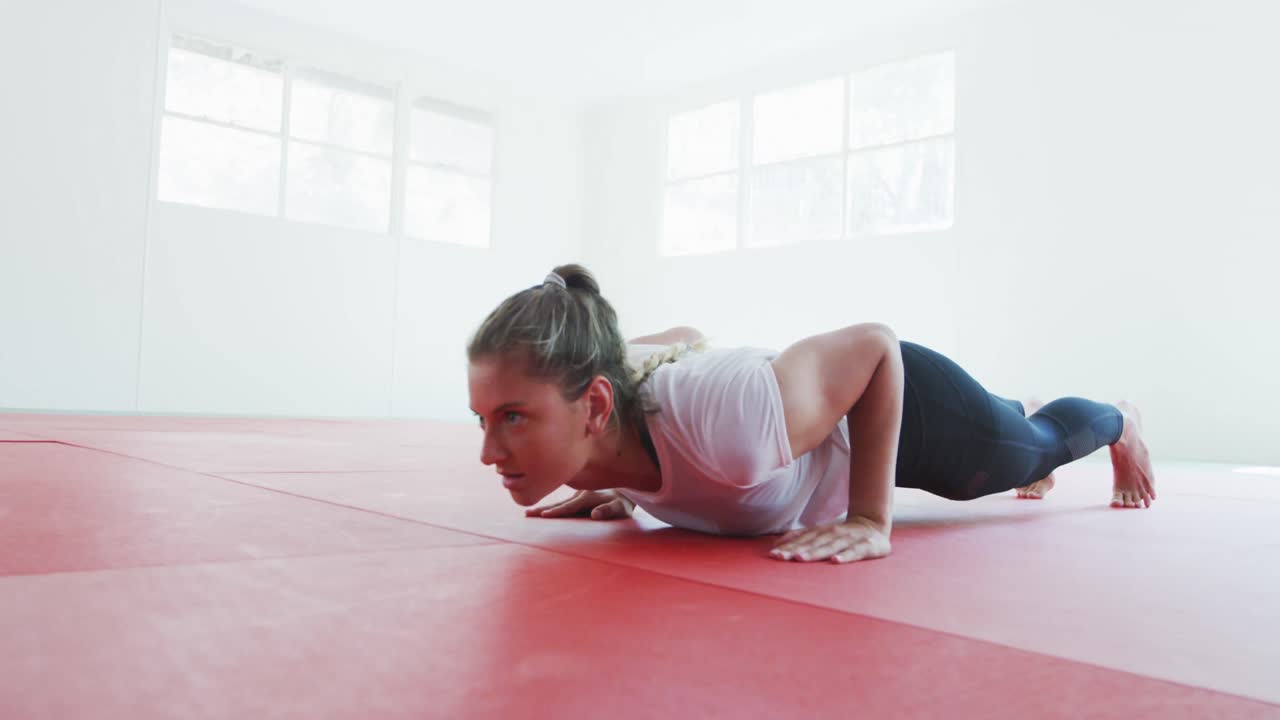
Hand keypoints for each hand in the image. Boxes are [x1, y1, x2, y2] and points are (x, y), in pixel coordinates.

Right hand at [525, 489, 633, 520]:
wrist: (626, 489)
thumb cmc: (624, 503)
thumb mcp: (621, 508)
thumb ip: (609, 510)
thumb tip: (595, 514)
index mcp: (588, 497)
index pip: (569, 507)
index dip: (557, 512)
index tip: (543, 516)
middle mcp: (579, 495)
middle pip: (558, 504)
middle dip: (543, 510)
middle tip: (527, 514)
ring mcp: (576, 496)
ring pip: (557, 503)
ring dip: (543, 508)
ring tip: (527, 514)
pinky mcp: (576, 498)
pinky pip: (561, 503)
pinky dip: (549, 507)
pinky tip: (537, 511)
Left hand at [769, 516, 890, 563]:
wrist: (874, 524)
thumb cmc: (842, 534)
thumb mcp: (821, 533)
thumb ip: (801, 536)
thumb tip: (778, 543)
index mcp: (822, 532)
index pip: (802, 540)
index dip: (788, 547)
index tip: (773, 555)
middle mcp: (834, 534)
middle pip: (813, 543)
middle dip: (796, 551)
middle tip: (781, 558)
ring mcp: (850, 539)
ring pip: (830, 547)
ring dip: (815, 553)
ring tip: (801, 559)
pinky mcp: (867, 546)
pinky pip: (855, 552)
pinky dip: (845, 556)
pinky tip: (835, 562)